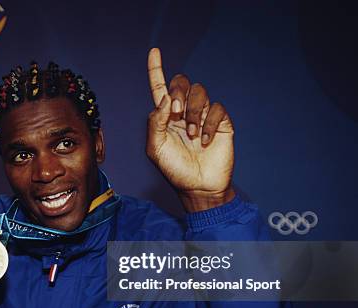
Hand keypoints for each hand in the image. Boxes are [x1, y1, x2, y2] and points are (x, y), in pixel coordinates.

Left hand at [146, 48, 234, 211]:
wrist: (198, 187)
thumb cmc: (174, 169)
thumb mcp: (155, 148)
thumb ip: (155, 121)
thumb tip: (166, 98)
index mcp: (165, 116)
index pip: (160, 87)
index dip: (156, 69)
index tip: (154, 52)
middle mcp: (184, 112)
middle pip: (181, 82)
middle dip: (178, 92)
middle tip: (176, 113)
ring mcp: (203, 115)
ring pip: (200, 92)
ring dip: (193, 113)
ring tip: (191, 135)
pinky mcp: (220, 122)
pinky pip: (217, 108)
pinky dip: (208, 124)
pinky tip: (204, 141)